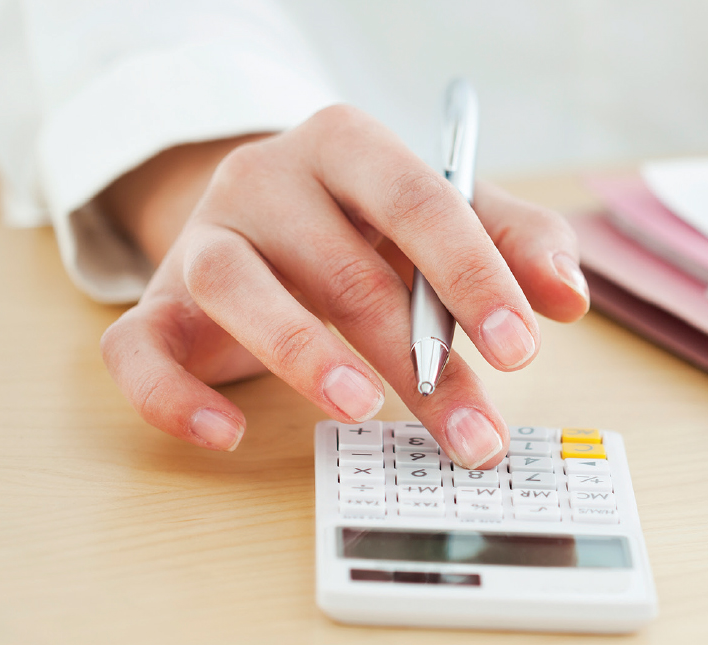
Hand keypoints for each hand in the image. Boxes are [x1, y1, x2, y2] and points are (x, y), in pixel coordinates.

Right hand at [98, 105, 589, 466]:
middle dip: (418, 359)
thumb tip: (568, 298)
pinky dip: (176, 399)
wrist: (262, 218)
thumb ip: (519, 243)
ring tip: (360, 409)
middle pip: (344, 267)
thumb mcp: (455, 216)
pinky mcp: (156, 307)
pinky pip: (139, 351)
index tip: (520, 348)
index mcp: (348, 146)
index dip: (472, 277)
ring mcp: (203, 241)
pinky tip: (228, 436)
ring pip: (237, 289)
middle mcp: (266, 179)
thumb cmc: (373, 224)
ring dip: (301, 355)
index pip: (419, 203)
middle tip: (471, 431)